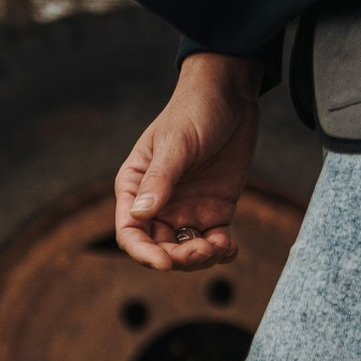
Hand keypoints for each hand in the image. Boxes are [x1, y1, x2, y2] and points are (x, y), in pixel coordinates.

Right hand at [114, 55, 259, 269]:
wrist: (229, 96)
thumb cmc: (194, 111)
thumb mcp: (176, 144)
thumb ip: (160, 179)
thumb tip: (140, 215)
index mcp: (135, 187)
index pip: (130, 231)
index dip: (143, 253)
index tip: (165, 263)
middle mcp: (157, 204)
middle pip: (158, 248)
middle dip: (178, 258)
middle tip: (202, 250)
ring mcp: (186, 209)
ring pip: (185, 251)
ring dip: (201, 258)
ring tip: (221, 245)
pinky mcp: (214, 211)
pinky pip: (213, 242)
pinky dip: (221, 251)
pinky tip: (230, 246)